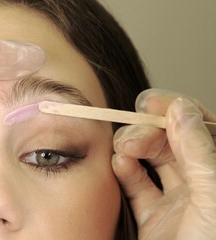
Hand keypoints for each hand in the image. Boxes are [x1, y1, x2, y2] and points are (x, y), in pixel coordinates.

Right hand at [112, 89, 215, 238]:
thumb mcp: (213, 196)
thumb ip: (197, 151)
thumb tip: (180, 109)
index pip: (200, 128)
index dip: (177, 110)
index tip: (152, 103)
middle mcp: (201, 184)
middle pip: (171, 141)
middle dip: (148, 131)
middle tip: (135, 136)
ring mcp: (176, 201)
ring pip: (150, 160)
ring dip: (133, 149)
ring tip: (123, 152)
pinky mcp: (153, 218)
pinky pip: (136, 186)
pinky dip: (124, 172)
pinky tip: (119, 167)